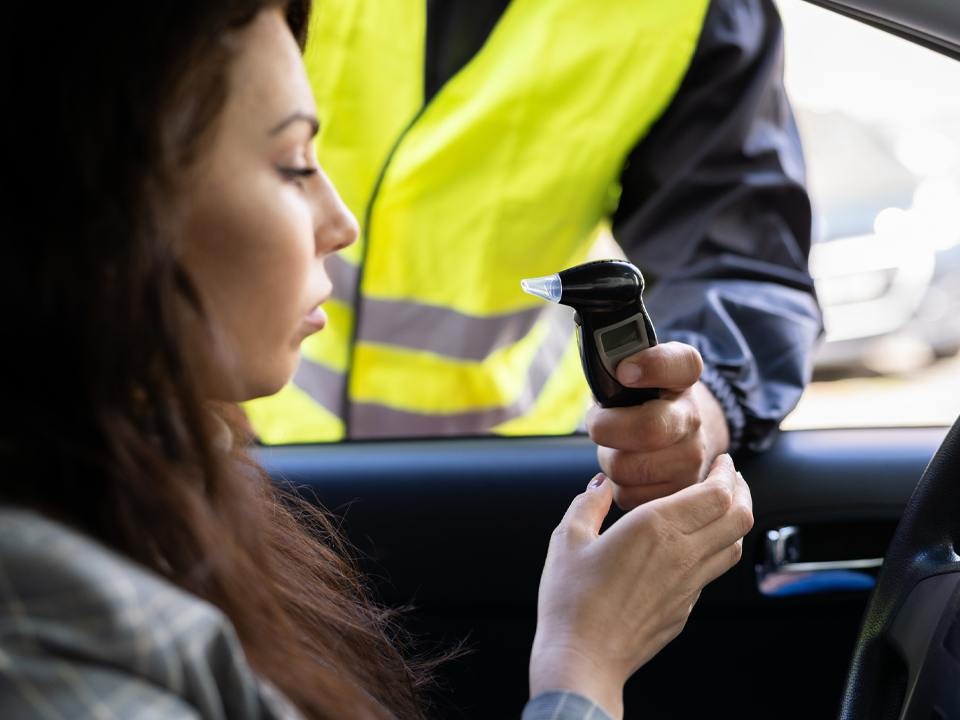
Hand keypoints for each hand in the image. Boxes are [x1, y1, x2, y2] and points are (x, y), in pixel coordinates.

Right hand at [529, 455, 752, 718]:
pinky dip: (715, 549)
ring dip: (735, 520)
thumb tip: (601, 484)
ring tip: (720, 507)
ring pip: (734, 545)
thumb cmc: (570, 599)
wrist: (583, 659)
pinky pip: (712, 571)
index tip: (722, 461)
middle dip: (741, 490)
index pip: (717, 493)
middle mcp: (682, 554)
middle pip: (739, 516)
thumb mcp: (567, 538)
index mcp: (655, 527)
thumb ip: (589, 503)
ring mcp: (689, 585)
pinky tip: (693, 545)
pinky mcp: (685, 608)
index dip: (727, 473)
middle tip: (730, 478)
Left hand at [586, 341, 729, 509]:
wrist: (673, 435)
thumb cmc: (638, 400)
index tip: (625, 371)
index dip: (652, 366)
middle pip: (648, 429)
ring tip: (616, 447)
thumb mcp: (630, 371)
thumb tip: (599, 369)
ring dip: (609, 459)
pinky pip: (628, 495)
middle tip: (598, 423)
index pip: (682, 364)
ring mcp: (693, 457)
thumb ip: (613, 362)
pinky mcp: (680, 492)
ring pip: (628, 467)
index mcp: (682, 377)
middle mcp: (694, 417)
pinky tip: (627, 470)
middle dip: (606, 427)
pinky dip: (617, 485)